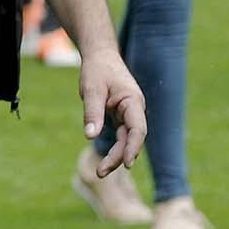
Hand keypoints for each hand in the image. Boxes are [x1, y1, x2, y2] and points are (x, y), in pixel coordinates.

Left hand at [79, 46, 145, 174]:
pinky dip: (114, 148)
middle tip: (101, 172)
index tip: (127, 163)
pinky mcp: (120, 116)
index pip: (138, 129)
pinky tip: (106, 161)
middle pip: (131, 138)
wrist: (99, 55)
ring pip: (126, 139)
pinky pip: (120, 135)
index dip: (133, 147)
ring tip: (101, 171)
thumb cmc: (97, 69)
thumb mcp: (91, 89)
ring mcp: (128, 114)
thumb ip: (92, 112)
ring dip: (116, 156)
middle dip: (119, 157)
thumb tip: (90, 136)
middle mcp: (134, 110)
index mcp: (133, 101)